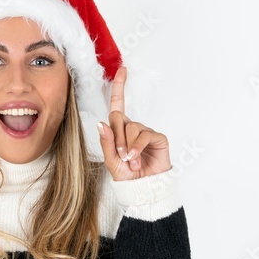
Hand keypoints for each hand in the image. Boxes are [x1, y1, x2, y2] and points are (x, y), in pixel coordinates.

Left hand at [97, 66, 170, 180]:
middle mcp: (132, 127)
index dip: (119, 87)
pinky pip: (144, 134)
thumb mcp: (111, 160)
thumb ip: (106, 142)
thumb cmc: (127, 177)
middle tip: (121, 155)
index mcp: (119, 130)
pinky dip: (137, 147)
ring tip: (130, 161)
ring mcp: (145, 131)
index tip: (122, 70)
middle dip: (117, 137)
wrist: (144, 188)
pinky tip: (136, 159)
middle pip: (118, 118)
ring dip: (127, 146)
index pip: (118, 105)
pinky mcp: (157, 137)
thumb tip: (101, 123)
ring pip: (131, 127)